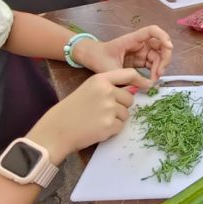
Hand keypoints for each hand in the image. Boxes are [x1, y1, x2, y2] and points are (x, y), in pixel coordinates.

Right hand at [27, 68, 146, 163]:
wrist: (57, 129)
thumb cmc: (72, 109)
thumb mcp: (89, 89)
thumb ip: (108, 86)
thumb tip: (134, 89)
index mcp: (100, 79)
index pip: (128, 74)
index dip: (139, 80)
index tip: (145, 85)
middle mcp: (107, 91)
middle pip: (130, 98)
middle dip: (121, 106)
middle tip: (104, 111)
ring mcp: (109, 108)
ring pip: (126, 113)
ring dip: (116, 118)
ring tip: (97, 120)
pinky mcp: (110, 124)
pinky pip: (121, 126)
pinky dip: (112, 129)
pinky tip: (97, 128)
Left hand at [73, 26, 172, 80]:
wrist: (90, 58)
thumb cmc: (99, 58)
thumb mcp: (112, 69)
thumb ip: (129, 77)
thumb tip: (148, 85)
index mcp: (133, 39)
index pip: (152, 31)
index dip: (163, 36)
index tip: (168, 47)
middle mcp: (139, 43)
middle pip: (160, 45)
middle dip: (164, 58)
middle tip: (160, 73)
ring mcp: (141, 51)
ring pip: (158, 56)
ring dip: (160, 67)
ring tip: (154, 80)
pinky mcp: (140, 60)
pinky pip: (152, 64)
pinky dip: (154, 71)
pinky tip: (151, 80)